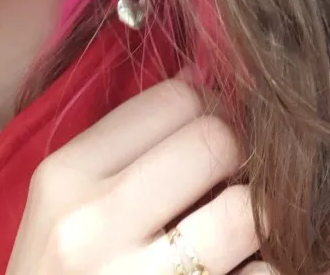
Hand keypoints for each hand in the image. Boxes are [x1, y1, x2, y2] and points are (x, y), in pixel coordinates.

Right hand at [6, 78, 270, 274]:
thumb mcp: (66, 206)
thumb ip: (127, 143)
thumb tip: (204, 74)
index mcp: (63, 179)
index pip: (175, 98)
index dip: (208, 107)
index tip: (212, 128)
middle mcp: (94, 228)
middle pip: (217, 141)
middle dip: (239, 155)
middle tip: (232, 177)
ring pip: (249, 211)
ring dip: (260, 216)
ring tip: (240, 228)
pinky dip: (267, 271)